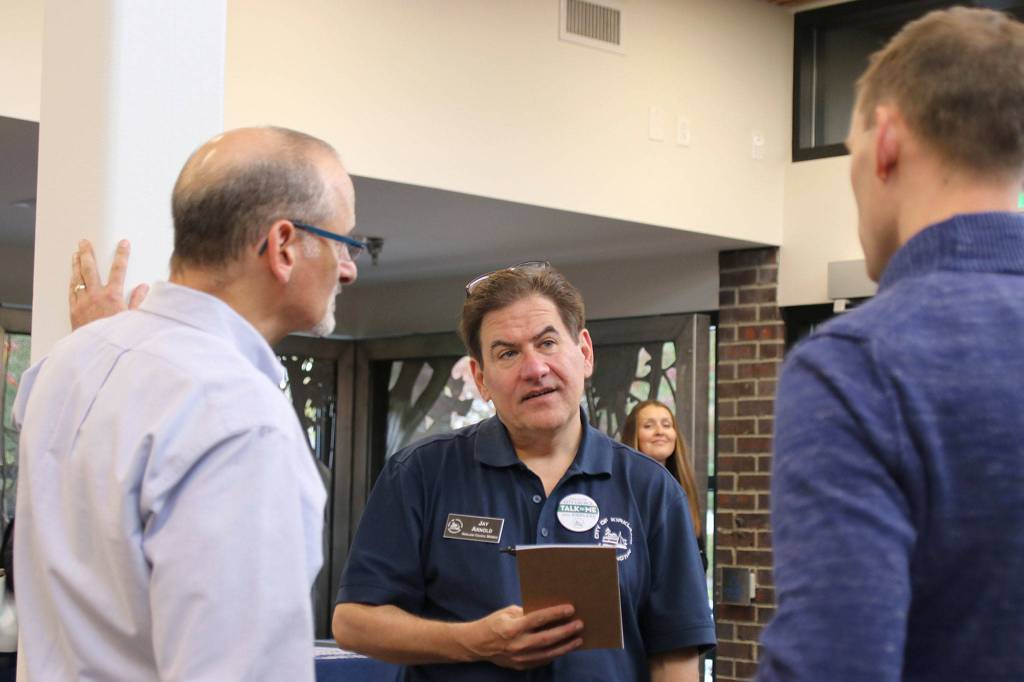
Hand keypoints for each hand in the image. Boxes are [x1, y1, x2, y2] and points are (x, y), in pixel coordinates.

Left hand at [70, 239, 148, 329]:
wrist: (97, 351)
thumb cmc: (117, 336)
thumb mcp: (133, 319)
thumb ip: (138, 301)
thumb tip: (144, 287)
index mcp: (113, 296)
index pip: (118, 269)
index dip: (122, 255)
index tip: (123, 243)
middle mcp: (96, 296)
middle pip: (90, 269)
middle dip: (87, 253)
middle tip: (84, 242)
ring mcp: (82, 302)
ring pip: (78, 278)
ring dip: (76, 264)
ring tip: (75, 254)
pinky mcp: (74, 311)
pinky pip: (71, 292)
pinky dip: (72, 282)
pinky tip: (72, 276)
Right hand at [456, 604, 582, 670]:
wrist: (476, 645)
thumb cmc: (493, 624)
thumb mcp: (507, 612)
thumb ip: (526, 612)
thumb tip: (547, 611)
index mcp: (513, 627)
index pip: (539, 619)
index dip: (556, 614)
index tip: (570, 609)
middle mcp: (517, 644)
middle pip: (548, 638)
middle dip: (566, 631)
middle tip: (579, 624)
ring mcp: (520, 658)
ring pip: (548, 653)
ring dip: (565, 646)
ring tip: (578, 639)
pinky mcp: (521, 666)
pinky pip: (542, 660)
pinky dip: (555, 654)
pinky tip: (564, 648)